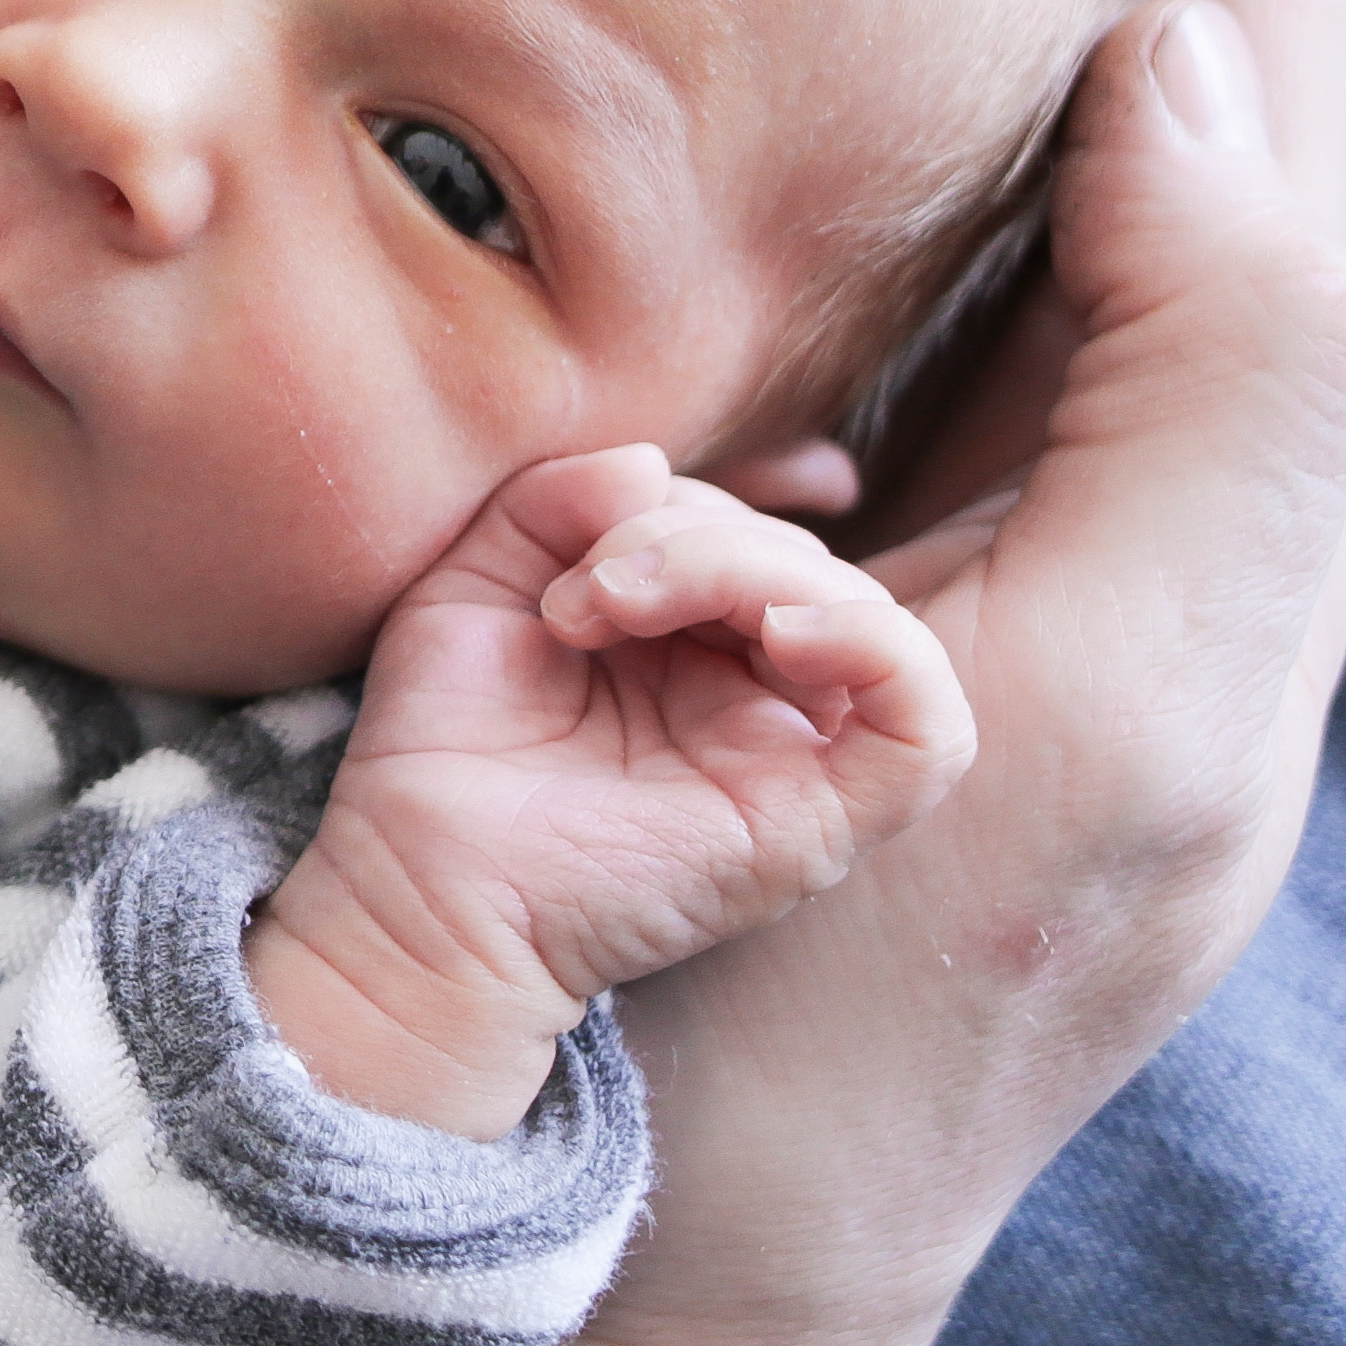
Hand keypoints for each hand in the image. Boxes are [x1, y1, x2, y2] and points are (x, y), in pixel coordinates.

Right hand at [0, 0, 1345, 1345]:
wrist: (622, 1220)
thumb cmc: (892, 1012)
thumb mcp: (1129, 719)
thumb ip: (1216, 384)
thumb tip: (1191, 45)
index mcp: (1155, 428)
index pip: (1221, 38)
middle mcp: (990, 400)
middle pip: (1038, 1)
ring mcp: (794, 431)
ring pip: (824, 83)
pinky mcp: (597, 473)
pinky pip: (624, 204)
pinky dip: (583, 41)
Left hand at [253, 449, 971, 1139]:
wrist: (413, 886)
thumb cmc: (441, 749)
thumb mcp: (472, 582)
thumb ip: (550, 499)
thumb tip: (650, 458)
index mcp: (697, 644)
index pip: (748, 528)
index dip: (670, 507)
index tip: (559, 560)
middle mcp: (761, 699)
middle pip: (807, 560)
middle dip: (691, 534)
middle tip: (577, 591)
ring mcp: (799, 761)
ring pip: (864, 612)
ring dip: (747, 566)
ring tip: (619, 601)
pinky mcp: (822, 826)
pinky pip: (932, 730)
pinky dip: (881, 649)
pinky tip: (779, 633)